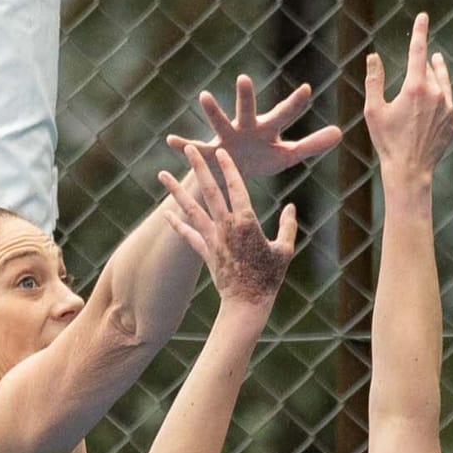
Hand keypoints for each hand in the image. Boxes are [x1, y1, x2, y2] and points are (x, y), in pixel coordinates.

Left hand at [158, 144, 296, 310]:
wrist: (247, 303)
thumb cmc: (269, 278)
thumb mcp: (285, 250)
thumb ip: (288, 226)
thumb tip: (290, 207)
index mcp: (247, 223)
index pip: (236, 188)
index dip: (229, 168)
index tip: (221, 151)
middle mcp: (226, 227)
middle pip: (210, 191)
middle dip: (199, 168)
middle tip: (189, 149)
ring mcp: (213, 239)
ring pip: (191, 209)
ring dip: (176, 191)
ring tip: (162, 175)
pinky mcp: (205, 252)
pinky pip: (188, 235)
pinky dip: (176, 223)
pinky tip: (165, 212)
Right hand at [168, 74, 340, 188]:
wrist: (231, 173)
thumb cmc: (261, 158)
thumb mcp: (287, 155)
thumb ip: (312, 144)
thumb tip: (341, 133)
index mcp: (267, 129)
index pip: (284, 114)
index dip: (294, 104)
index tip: (307, 89)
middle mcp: (246, 127)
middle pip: (248, 109)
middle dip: (247, 96)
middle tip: (245, 78)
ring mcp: (226, 138)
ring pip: (220, 122)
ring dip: (213, 111)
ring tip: (204, 96)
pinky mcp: (210, 151)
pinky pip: (196, 148)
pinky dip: (184, 146)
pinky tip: (170, 141)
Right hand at [365, 12, 452, 186]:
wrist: (409, 170)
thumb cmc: (387, 141)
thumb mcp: (373, 109)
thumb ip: (374, 80)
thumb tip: (373, 56)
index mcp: (415, 87)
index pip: (417, 50)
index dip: (420, 31)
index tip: (423, 16)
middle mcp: (435, 93)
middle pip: (429, 70)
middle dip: (422, 62)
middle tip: (418, 55)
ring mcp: (447, 109)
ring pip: (444, 83)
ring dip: (440, 71)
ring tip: (437, 60)